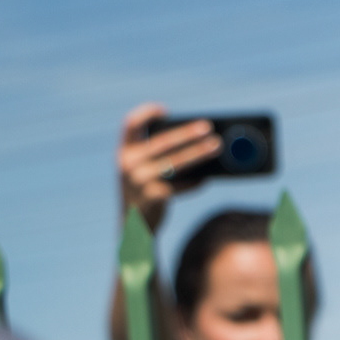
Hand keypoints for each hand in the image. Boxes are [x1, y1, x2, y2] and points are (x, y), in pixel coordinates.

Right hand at [117, 102, 219, 232]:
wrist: (133, 228)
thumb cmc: (144, 194)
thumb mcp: (140, 172)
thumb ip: (156, 157)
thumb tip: (195, 141)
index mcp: (124, 153)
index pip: (130, 124)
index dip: (146, 113)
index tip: (165, 110)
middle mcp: (128, 164)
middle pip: (163, 142)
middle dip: (188, 133)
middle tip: (208, 127)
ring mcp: (140, 181)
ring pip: (176, 162)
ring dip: (199, 153)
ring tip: (216, 146)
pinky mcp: (154, 197)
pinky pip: (182, 185)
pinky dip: (196, 181)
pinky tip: (207, 178)